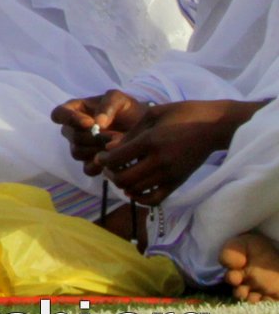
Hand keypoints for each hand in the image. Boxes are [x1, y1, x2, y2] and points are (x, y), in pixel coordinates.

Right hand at [52, 91, 145, 171]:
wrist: (144, 129)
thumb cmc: (129, 110)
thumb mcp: (120, 99)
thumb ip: (108, 105)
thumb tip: (98, 123)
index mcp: (75, 110)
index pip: (59, 114)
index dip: (70, 119)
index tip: (90, 123)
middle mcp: (74, 129)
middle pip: (71, 136)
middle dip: (94, 138)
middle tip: (115, 137)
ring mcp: (81, 147)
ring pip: (77, 153)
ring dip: (97, 151)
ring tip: (117, 147)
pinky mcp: (92, 163)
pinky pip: (87, 169)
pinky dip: (100, 166)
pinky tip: (112, 160)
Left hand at [96, 100, 249, 203]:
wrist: (213, 126)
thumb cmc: (181, 114)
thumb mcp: (152, 115)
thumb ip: (130, 133)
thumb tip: (109, 149)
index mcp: (150, 141)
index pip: (116, 158)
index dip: (102, 160)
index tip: (100, 156)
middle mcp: (159, 161)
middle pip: (124, 179)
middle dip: (110, 175)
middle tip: (108, 168)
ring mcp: (170, 174)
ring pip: (136, 190)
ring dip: (123, 185)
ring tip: (122, 174)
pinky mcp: (178, 182)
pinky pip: (155, 199)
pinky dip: (141, 198)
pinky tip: (135, 189)